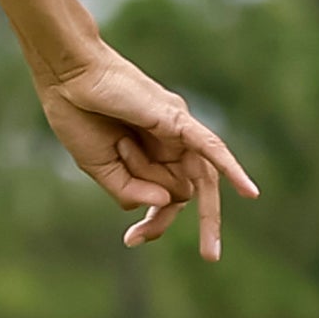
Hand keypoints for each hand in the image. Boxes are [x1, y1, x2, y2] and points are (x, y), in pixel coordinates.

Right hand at [36, 46, 255, 259]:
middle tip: (140, 241)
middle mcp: (173, 145)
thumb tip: (165, 202)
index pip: (170, 199)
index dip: (155, 223)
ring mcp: (180, 133)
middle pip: (183, 192)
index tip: (130, 241)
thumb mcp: (98, 167)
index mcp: (151, 157)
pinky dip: (232, 169)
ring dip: (146, 173)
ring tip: (120, 145)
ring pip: (186, 177)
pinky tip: (251, 194)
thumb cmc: (78, 117)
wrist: (67, 76)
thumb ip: (128, 190)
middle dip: (161, 216)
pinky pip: (212, 148)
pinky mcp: (178, 120)